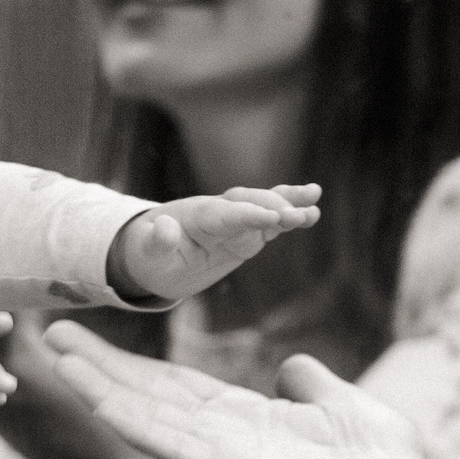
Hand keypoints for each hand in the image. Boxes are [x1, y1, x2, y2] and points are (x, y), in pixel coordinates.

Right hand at [42, 319, 427, 458]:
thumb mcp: (337, 400)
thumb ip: (308, 383)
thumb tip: (292, 367)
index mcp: (243, 420)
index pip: (173, 388)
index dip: (132, 365)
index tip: (94, 340)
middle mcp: (221, 440)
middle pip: (147, 398)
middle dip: (100, 369)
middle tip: (53, 335)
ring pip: (146, 418)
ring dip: (101, 388)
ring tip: (59, 356)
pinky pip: (171, 444)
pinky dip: (131, 419)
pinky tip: (97, 397)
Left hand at [107, 184, 318, 302]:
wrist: (155, 253)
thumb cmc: (149, 254)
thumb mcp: (146, 254)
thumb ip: (156, 241)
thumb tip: (164, 227)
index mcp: (196, 216)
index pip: (226, 213)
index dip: (249, 215)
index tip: (272, 218)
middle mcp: (219, 211)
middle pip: (249, 203)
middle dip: (273, 208)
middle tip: (296, 218)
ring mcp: (235, 219)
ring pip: (264, 206)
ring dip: (288, 205)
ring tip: (313, 209)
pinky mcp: (246, 230)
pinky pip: (271, 220)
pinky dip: (291, 213)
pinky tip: (313, 209)